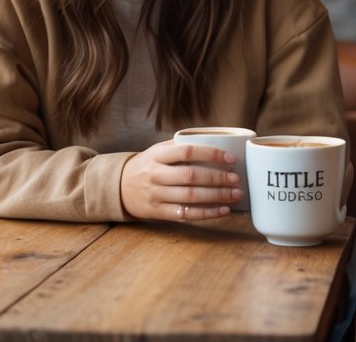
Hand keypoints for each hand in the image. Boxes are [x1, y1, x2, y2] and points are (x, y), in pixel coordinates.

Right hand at [120, 140, 242, 221]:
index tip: (230, 158)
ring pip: (190, 197)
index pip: (186, 151)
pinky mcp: (158, 212)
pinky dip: (206, 213)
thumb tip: (216, 141)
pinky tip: (223, 210)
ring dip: (217, 196)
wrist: (119, 187)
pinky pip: (185, 214)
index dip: (210, 154)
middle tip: (236, 179)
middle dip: (217, 178)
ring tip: (236, 194)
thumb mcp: (158, 150)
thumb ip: (181, 146)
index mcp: (157, 155)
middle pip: (190, 176)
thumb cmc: (147, 165)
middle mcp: (155, 174)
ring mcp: (156, 195)